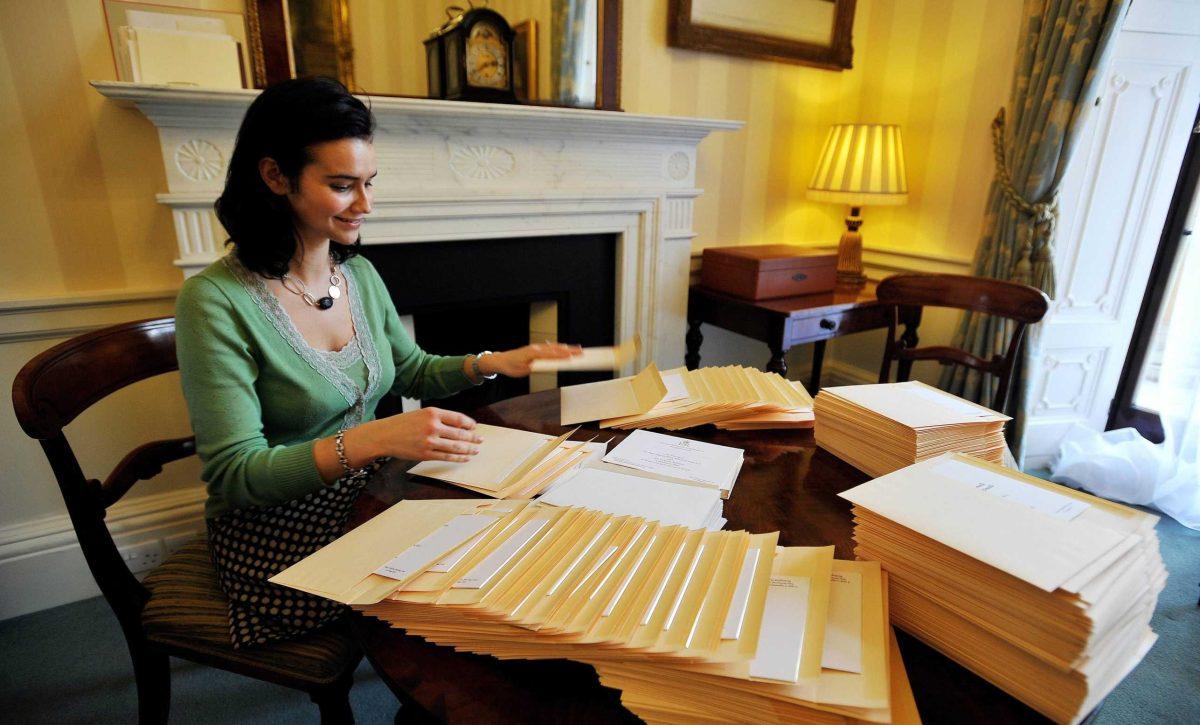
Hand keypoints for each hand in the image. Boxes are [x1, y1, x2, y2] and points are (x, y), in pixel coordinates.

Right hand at [358, 407, 483, 462]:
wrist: (384, 435)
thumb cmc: (403, 424)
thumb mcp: (421, 414)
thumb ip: (438, 418)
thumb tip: (459, 426)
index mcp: (432, 412)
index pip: (458, 418)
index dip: (469, 424)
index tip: (475, 427)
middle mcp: (432, 426)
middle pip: (460, 433)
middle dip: (473, 438)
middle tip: (481, 440)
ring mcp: (429, 441)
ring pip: (456, 447)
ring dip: (468, 449)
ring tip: (476, 450)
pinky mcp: (426, 454)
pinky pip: (447, 457)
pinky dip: (458, 458)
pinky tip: (465, 458)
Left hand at [479, 342, 582, 377]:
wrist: (502, 360)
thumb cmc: (511, 367)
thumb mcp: (523, 371)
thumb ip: (536, 367)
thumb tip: (548, 366)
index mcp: (533, 353)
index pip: (550, 354)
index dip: (562, 355)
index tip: (572, 356)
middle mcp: (536, 348)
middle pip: (555, 348)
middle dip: (569, 350)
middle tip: (582, 352)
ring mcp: (537, 347)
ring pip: (554, 347)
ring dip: (567, 348)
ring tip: (579, 349)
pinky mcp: (537, 348)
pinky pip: (550, 347)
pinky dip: (560, 348)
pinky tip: (567, 349)